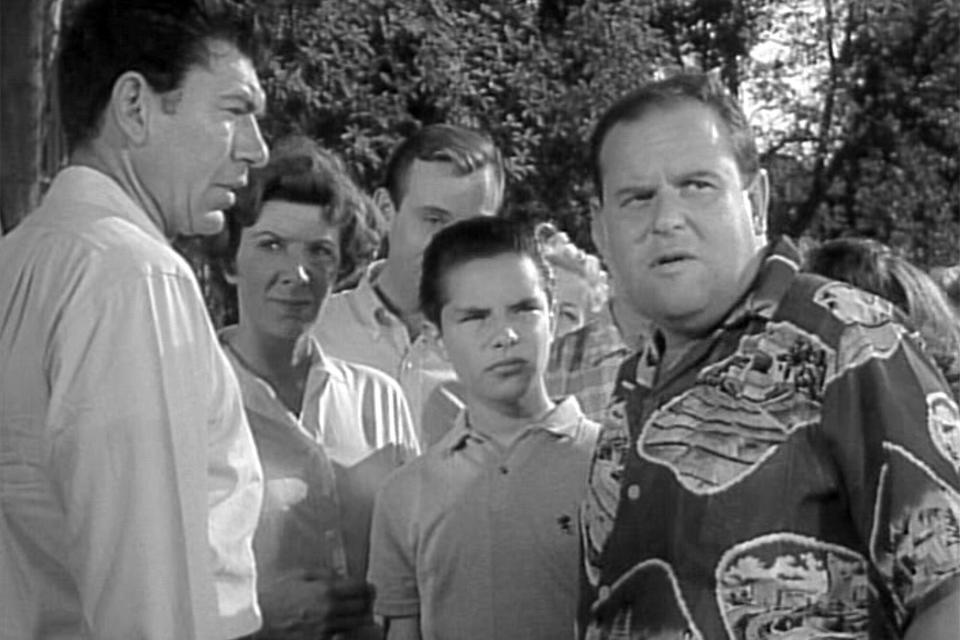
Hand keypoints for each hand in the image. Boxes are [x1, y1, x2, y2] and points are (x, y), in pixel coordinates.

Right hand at [258, 570, 375, 638]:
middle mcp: (330, 611)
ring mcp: (326, 629)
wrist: (255, 621)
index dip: (368, 587)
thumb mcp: (298, 574)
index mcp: (326, 590)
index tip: (368, 588)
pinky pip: (342, 636)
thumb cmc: (274, 595)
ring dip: (360, 617)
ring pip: (357, 624)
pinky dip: (345, 631)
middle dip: (367, 602)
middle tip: (365, 599)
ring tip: (356, 613)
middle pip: (363, 607)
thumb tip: (342, 577)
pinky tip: (340, 625)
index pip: (361, 588)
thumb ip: (324, 574)